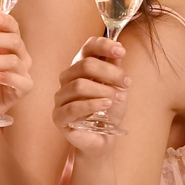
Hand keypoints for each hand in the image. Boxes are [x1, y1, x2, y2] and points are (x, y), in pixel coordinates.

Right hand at [53, 36, 129, 154]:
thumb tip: (118, 50)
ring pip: (78, 85)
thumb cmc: (108, 111)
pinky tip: (106, 106)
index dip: (103, 46)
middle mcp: (67, 78)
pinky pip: (73, 107)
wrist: (103, 138)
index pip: (88, 48)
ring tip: (117, 98)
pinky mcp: (58, 116)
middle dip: (110, 72)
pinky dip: (92, 105)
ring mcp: (61, 97)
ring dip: (102, 91)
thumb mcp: (118, 88)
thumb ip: (115, 69)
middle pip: (85, 65)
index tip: (121, 51)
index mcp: (81, 67)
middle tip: (126, 83)